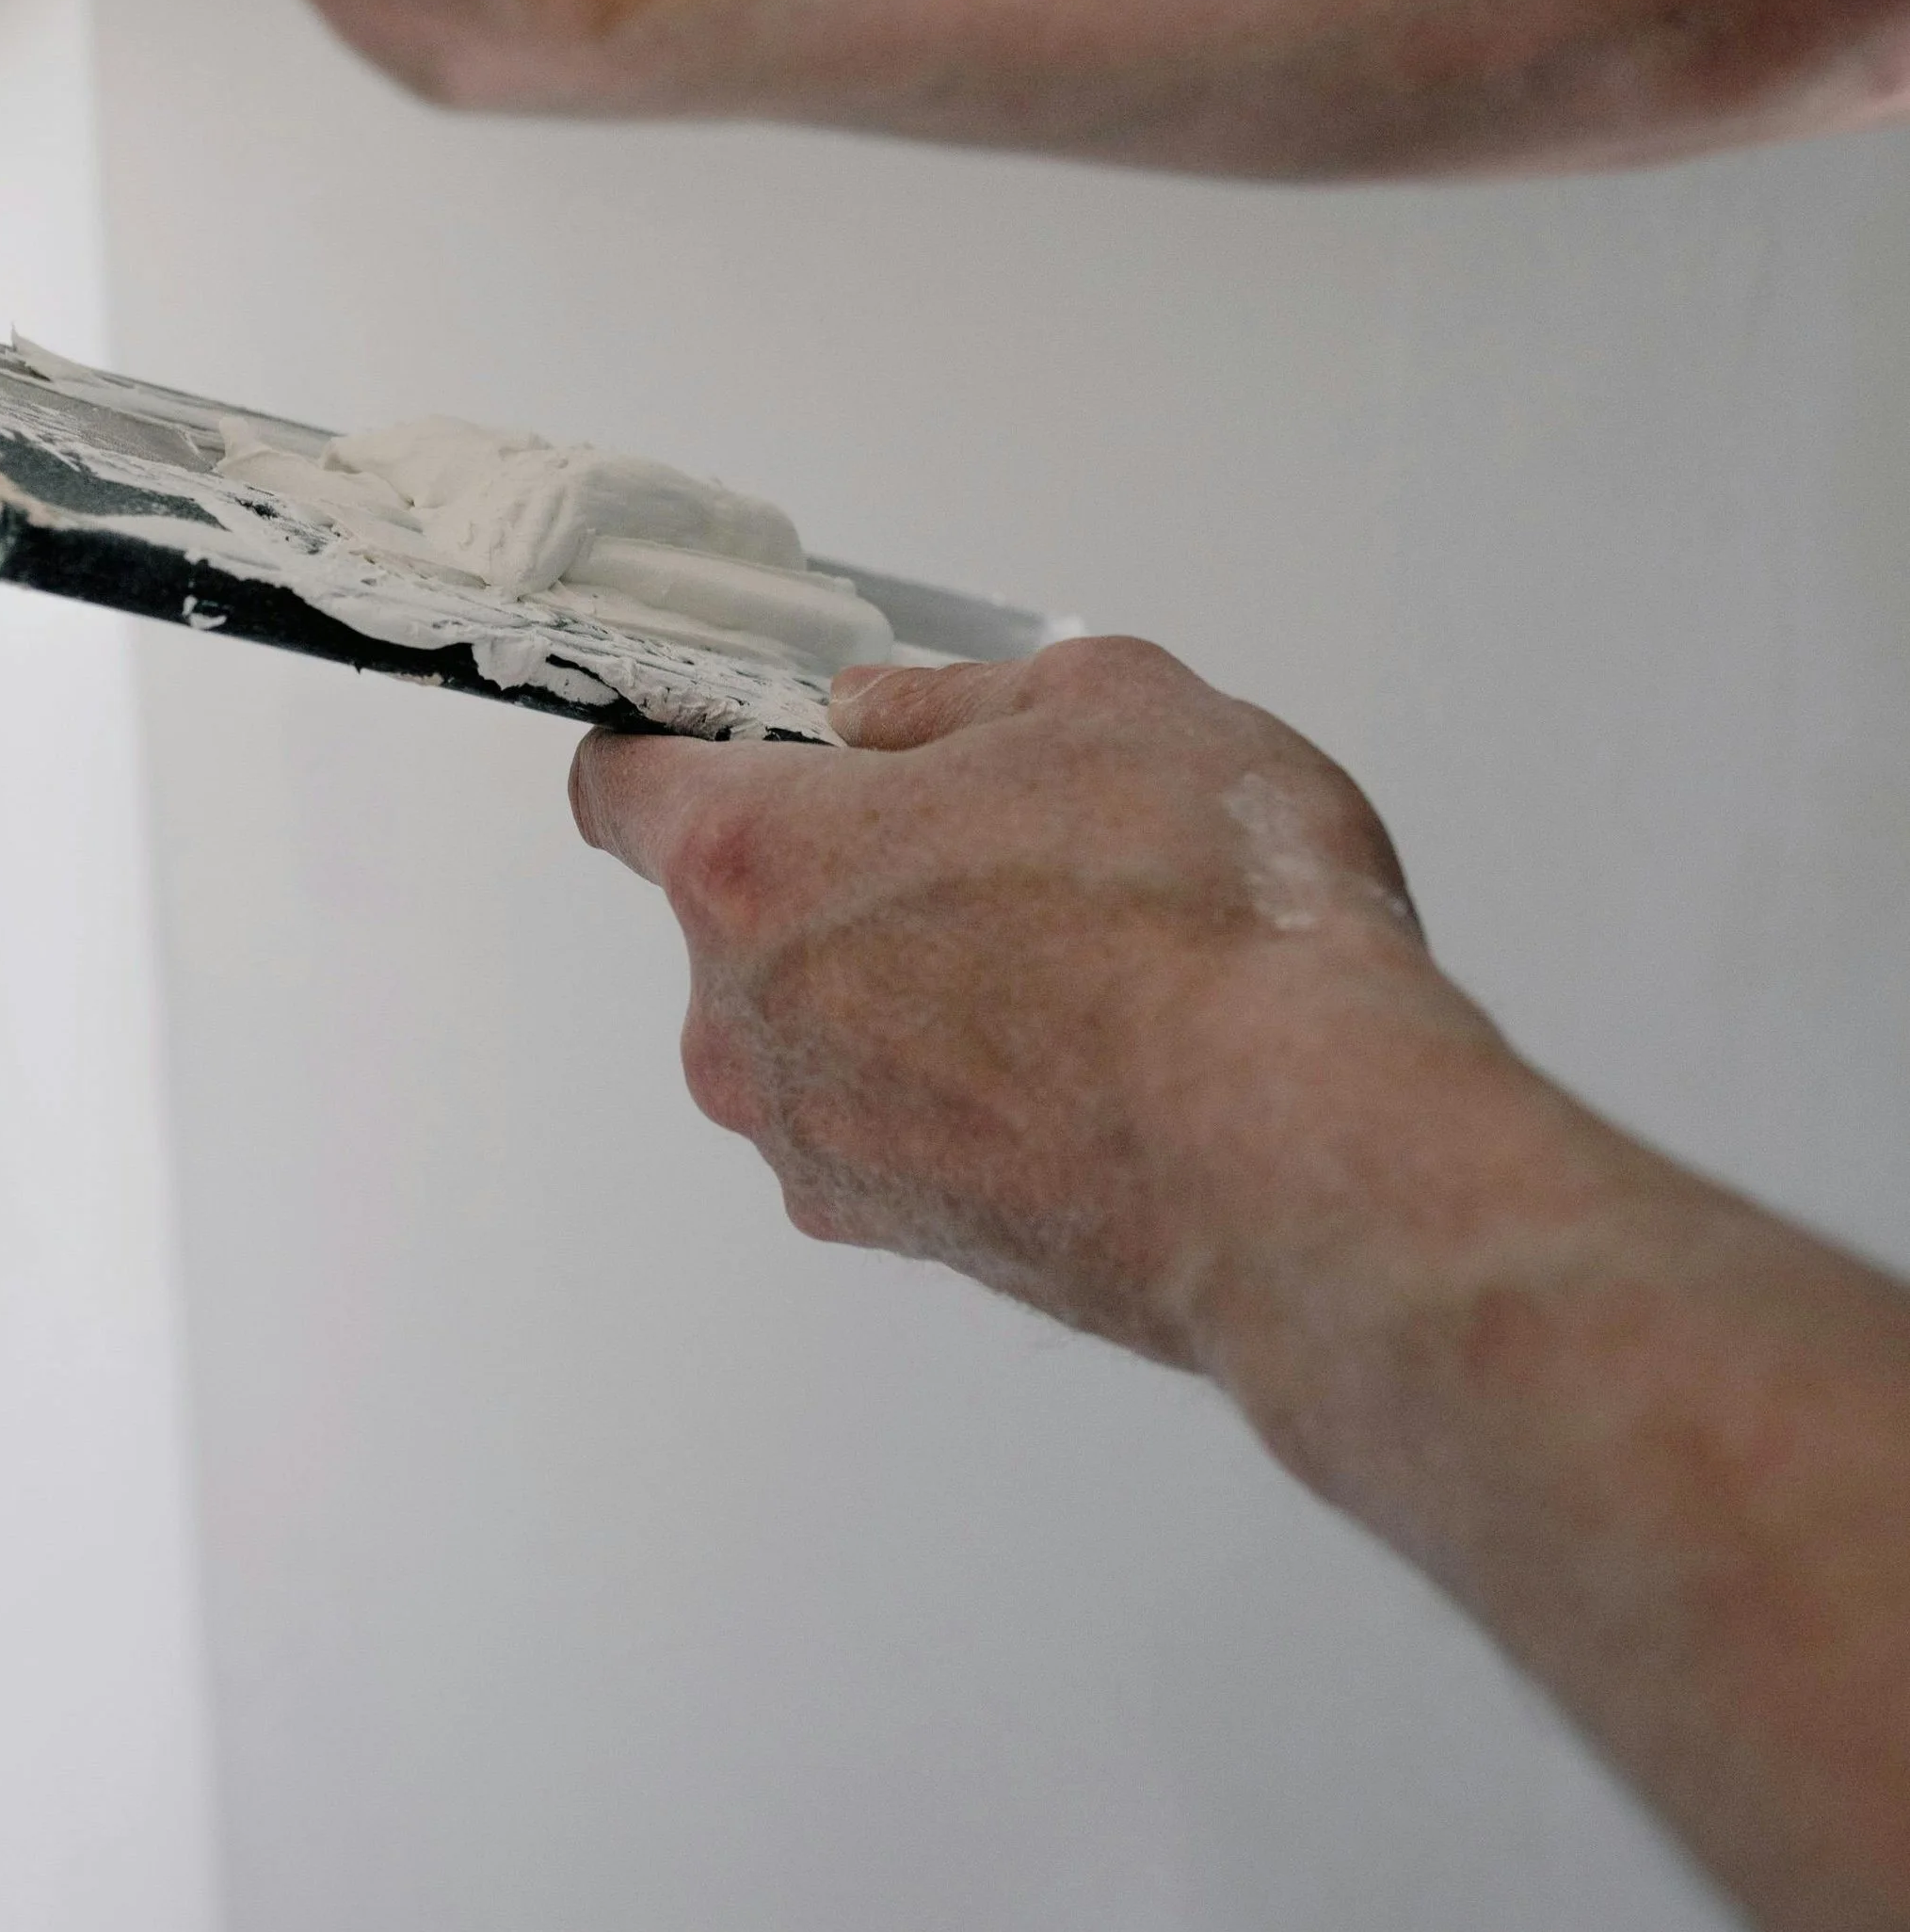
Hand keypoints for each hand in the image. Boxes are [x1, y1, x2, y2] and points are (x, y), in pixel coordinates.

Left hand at [571, 637, 1511, 1370]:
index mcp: (756, 861)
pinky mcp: (900, 1231)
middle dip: (841, 864)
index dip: (673, 742)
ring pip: (819, 1019)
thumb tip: (884, 716)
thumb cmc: (1212, 931)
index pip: (621, 788)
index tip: (732, 730)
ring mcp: (815, 1143)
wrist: (1309, 1166)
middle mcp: (746, 1018)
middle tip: (990, 834)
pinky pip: (891, 1117)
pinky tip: (1089, 1050)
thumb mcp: (1107, 703)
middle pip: (734, 909)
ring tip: (1073, 951)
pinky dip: (959, 1080)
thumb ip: (956, 700)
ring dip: (906, 978)